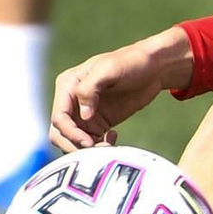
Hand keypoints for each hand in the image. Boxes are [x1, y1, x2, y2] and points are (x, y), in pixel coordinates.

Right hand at [51, 26, 194, 149]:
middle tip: (98, 151)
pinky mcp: (98, 123)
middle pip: (60, 133)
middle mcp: (72, 101)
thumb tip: (83, 116)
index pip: (59, 118)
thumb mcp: (108, 69)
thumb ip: (90, 89)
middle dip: (75, 146)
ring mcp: (84, 114)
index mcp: (68, 85)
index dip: (71, 133)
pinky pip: (90, 143)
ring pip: (74, 141)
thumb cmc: (130, 62)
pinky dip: (99, 147)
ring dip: (88, 149)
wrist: (153, 68)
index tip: (89, 143)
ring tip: (109, 146)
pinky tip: (114, 138)